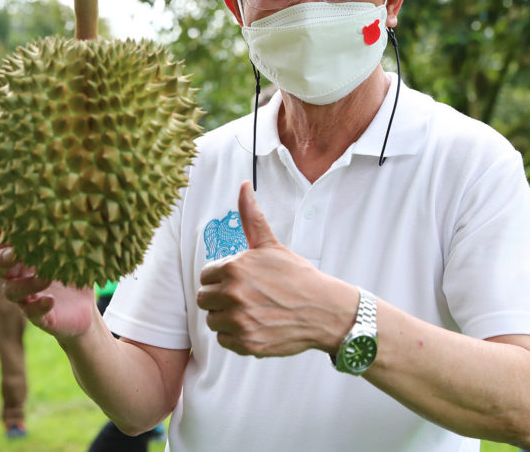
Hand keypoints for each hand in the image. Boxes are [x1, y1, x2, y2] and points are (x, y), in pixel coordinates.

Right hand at [0, 225, 95, 339]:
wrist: (85, 309)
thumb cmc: (76, 271)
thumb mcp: (75, 250)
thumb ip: (68, 233)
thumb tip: (76, 206)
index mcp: (24, 256)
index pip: (2, 243)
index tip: (1, 227)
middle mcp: (19, 276)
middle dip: (1, 259)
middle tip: (14, 253)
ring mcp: (25, 297)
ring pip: (10, 291)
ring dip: (25, 283)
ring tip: (46, 277)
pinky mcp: (36, 316)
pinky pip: (30, 312)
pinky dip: (37, 305)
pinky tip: (50, 300)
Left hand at [196, 181, 354, 356]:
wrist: (324, 310)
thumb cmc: (297, 276)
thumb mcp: (271, 245)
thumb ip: (251, 218)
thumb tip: (243, 185)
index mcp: (234, 268)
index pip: (206, 275)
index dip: (222, 277)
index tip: (241, 280)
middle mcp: (233, 295)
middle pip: (204, 299)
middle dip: (220, 298)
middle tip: (245, 296)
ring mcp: (240, 321)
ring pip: (213, 321)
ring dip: (227, 318)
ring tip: (252, 311)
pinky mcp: (247, 344)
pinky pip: (224, 341)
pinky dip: (236, 337)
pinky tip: (256, 325)